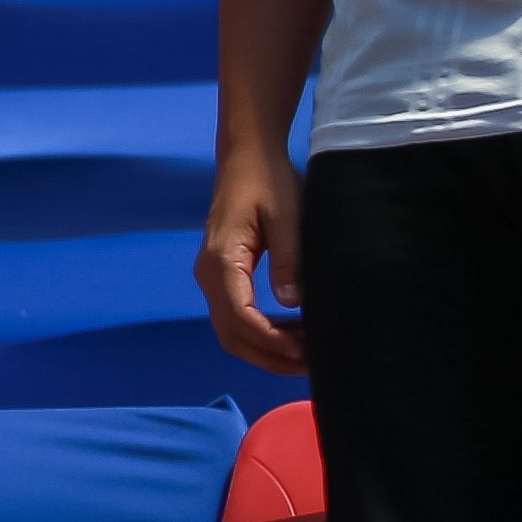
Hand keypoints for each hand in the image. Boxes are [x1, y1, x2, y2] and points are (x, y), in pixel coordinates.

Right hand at [197, 143, 310, 373]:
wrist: (246, 157)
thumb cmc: (269, 182)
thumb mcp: (288, 217)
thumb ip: (289, 260)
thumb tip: (292, 305)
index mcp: (223, 260)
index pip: (240, 316)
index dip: (271, 341)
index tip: (305, 351)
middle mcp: (209, 274)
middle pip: (231, 334)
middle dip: (269, 356)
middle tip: (311, 364)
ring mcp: (212, 276)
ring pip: (230, 331)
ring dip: (265, 350)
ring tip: (305, 353)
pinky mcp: (222, 275)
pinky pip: (235, 317)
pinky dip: (260, 334)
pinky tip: (291, 334)